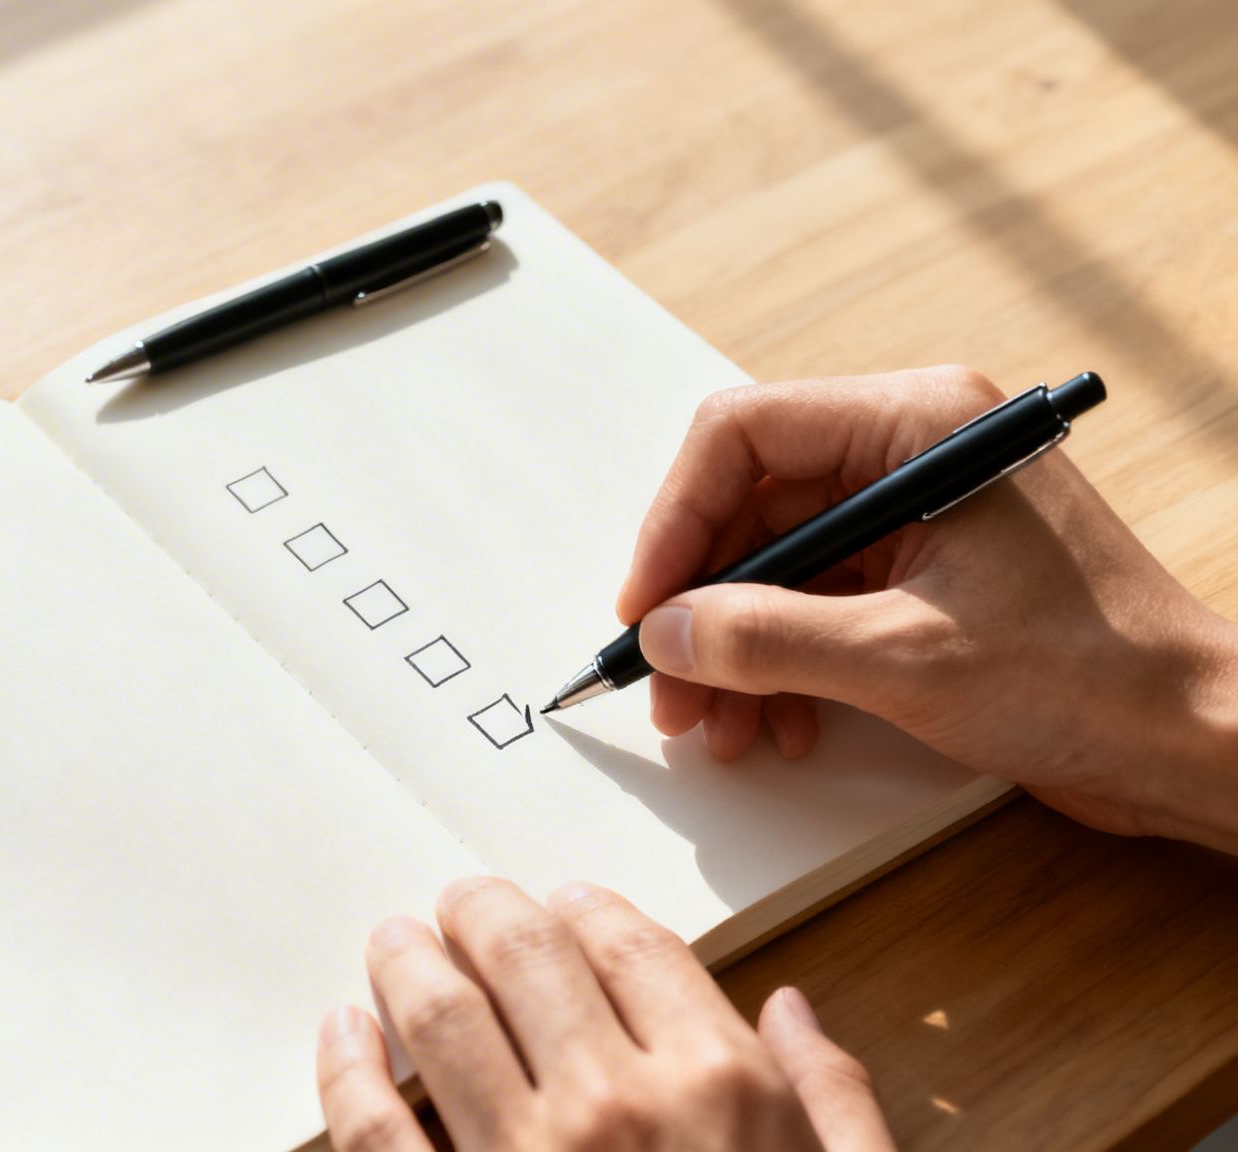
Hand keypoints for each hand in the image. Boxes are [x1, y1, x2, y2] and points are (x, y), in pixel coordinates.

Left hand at [316, 879, 891, 1150]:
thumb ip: (833, 1103)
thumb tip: (792, 1011)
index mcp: (721, 1092)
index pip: (633, 946)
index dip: (589, 908)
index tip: (562, 899)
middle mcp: (615, 1109)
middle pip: (526, 957)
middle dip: (484, 912)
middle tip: (462, 901)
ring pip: (439, 1018)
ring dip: (407, 963)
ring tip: (394, 943)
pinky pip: (372, 1129)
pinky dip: (345, 1067)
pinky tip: (342, 1033)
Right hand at [619, 365, 1237, 852]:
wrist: (1201, 743)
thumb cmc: (1095, 678)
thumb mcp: (903, 660)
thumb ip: (763, 639)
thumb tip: (664, 632)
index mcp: (919, 424)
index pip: (743, 435)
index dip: (675, 521)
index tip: (645, 605)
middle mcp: (915, 451)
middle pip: (753, 504)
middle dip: (701, 601)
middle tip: (665, 684)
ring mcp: (922, 515)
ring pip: (778, 562)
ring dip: (734, 644)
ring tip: (715, 723)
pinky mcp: (929, 575)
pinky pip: (820, 601)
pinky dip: (783, 662)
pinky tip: (778, 722)